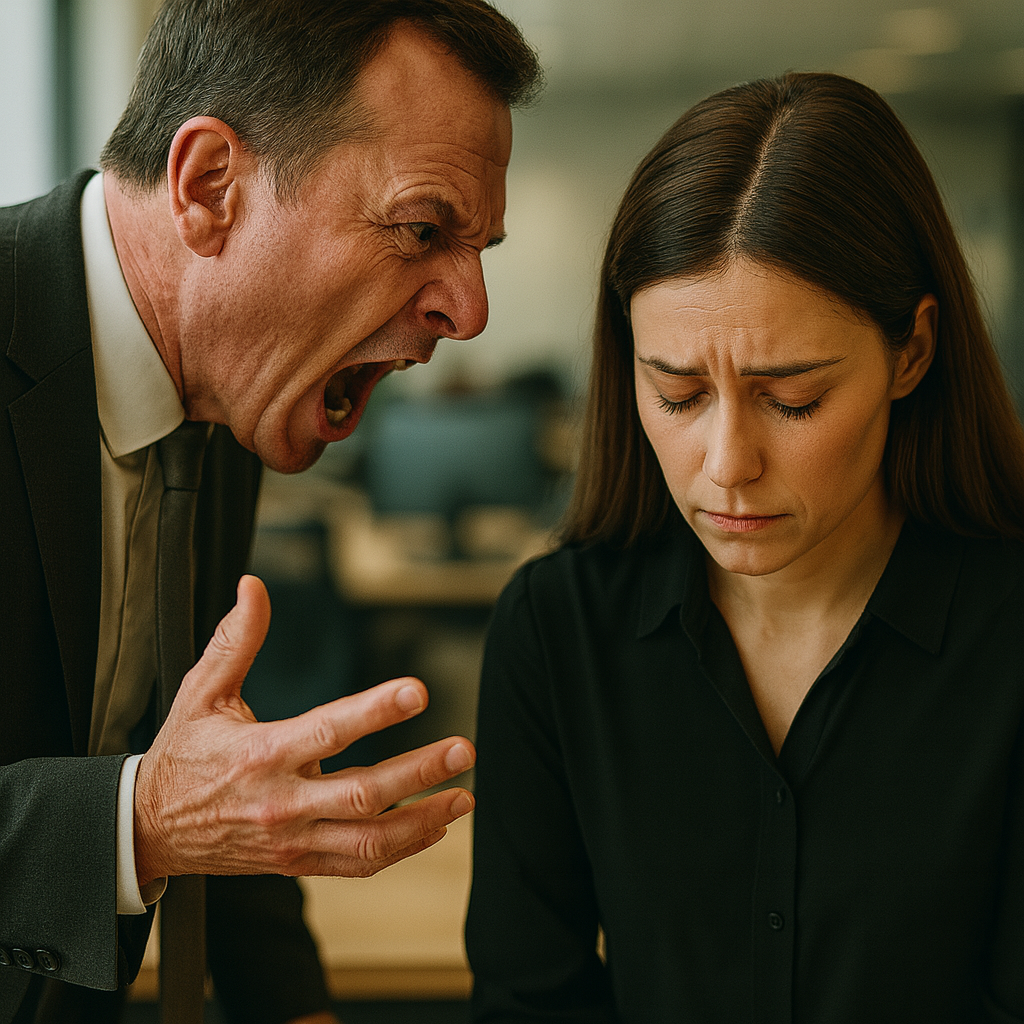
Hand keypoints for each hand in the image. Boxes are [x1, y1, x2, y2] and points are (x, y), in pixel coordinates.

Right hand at [133, 575, 474, 884]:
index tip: (418, 691)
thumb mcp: (200, 691)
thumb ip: (234, 640)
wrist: (151, 829)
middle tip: (463, 750)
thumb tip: (254, 586)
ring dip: (423, 820)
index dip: (375, 710)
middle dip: (420, 772)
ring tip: (465, 797)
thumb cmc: (183, 753)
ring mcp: (292, 839)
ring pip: (368, 839)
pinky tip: (434, 826)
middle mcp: (282, 801)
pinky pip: (358, 862)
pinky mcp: (298, 863)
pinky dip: (401, 847)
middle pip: (363, 792)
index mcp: (262, 753)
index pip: (328, 729)